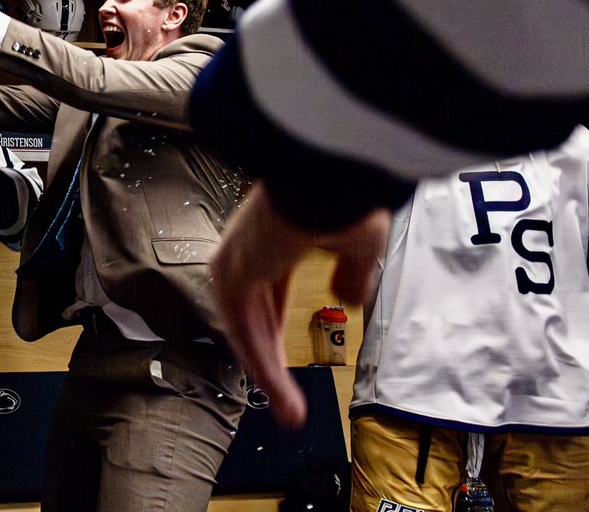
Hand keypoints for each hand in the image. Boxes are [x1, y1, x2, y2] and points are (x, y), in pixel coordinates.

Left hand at [210, 182, 388, 428]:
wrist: (325, 176)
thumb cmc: (342, 195)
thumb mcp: (356, 244)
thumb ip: (350, 273)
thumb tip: (350, 295)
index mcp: (271, 237)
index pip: (265, 294)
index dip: (276, 331)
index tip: (283, 362)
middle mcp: (245, 250)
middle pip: (253, 319)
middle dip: (270, 360)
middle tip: (285, 400)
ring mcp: (234, 263)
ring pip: (248, 332)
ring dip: (270, 375)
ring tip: (290, 412)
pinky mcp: (233, 277)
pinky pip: (246, 334)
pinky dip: (264, 368)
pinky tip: (282, 397)